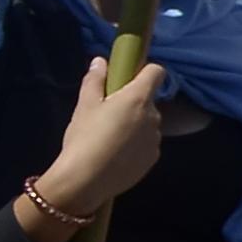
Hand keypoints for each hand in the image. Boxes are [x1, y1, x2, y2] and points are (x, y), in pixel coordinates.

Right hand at [39, 58, 169, 218]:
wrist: (86, 180)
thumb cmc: (85, 137)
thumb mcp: (85, 105)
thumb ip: (95, 80)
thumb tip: (100, 62)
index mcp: (138, 98)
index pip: (156, 72)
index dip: (144, 72)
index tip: (128, 80)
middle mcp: (154, 115)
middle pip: (148, 100)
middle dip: (132, 102)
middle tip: (108, 113)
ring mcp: (156, 138)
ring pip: (147, 123)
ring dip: (135, 124)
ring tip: (109, 137)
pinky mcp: (153, 158)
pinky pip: (147, 143)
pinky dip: (136, 144)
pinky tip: (115, 154)